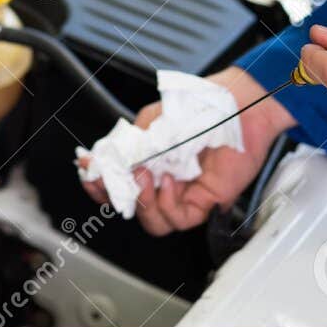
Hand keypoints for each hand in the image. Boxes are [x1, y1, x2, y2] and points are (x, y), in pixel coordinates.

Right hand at [78, 66, 293, 234]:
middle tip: (116, 179)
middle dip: (118, 197)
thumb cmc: (199, 106)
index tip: (90, 179)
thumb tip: (100, 162)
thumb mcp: (151, 122)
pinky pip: (178, 218)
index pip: (120, 185)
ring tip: (146, 177)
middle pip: (133, 209)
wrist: (235, 105)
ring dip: (143, 202)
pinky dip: (167, 203)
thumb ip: (127, 146)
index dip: (102, 188)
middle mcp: (165, 179)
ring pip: (153, 221)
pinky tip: (169, 183)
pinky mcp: (205, 201)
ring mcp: (184, 192)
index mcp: (150, 160)